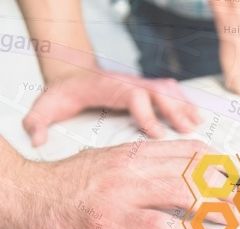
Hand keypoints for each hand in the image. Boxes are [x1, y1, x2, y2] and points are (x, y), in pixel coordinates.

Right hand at [0, 139, 239, 228]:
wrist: (28, 193)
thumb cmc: (69, 182)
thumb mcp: (111, 161)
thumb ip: (145, 164)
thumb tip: (178, 170)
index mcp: (137, 152)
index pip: (192, 152)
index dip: (223, 164)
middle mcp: (137, 167)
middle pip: (196, 171)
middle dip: (230, 187)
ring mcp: (127, 192)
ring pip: (184, 192)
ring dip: (217, 207)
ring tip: (239, 218)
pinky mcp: (115, 218)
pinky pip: (160, 224)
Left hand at [22, 70, 201, 145]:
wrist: (72, 75)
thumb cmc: (64, 93)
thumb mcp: (46, 105)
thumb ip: (38, 121)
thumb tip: (36, 137)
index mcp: (107, 87)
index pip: (132, 96)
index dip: (146, 114)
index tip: (157, 133)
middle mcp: (127, 83)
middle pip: (156, 92)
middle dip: (174, 111)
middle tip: (188, 130)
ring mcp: (138, 85)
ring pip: (167, 91)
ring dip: (184, 106)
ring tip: (197, 124)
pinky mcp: (145, 89)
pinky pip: (170, 92)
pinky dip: (184, 102)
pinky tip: (196, 116)